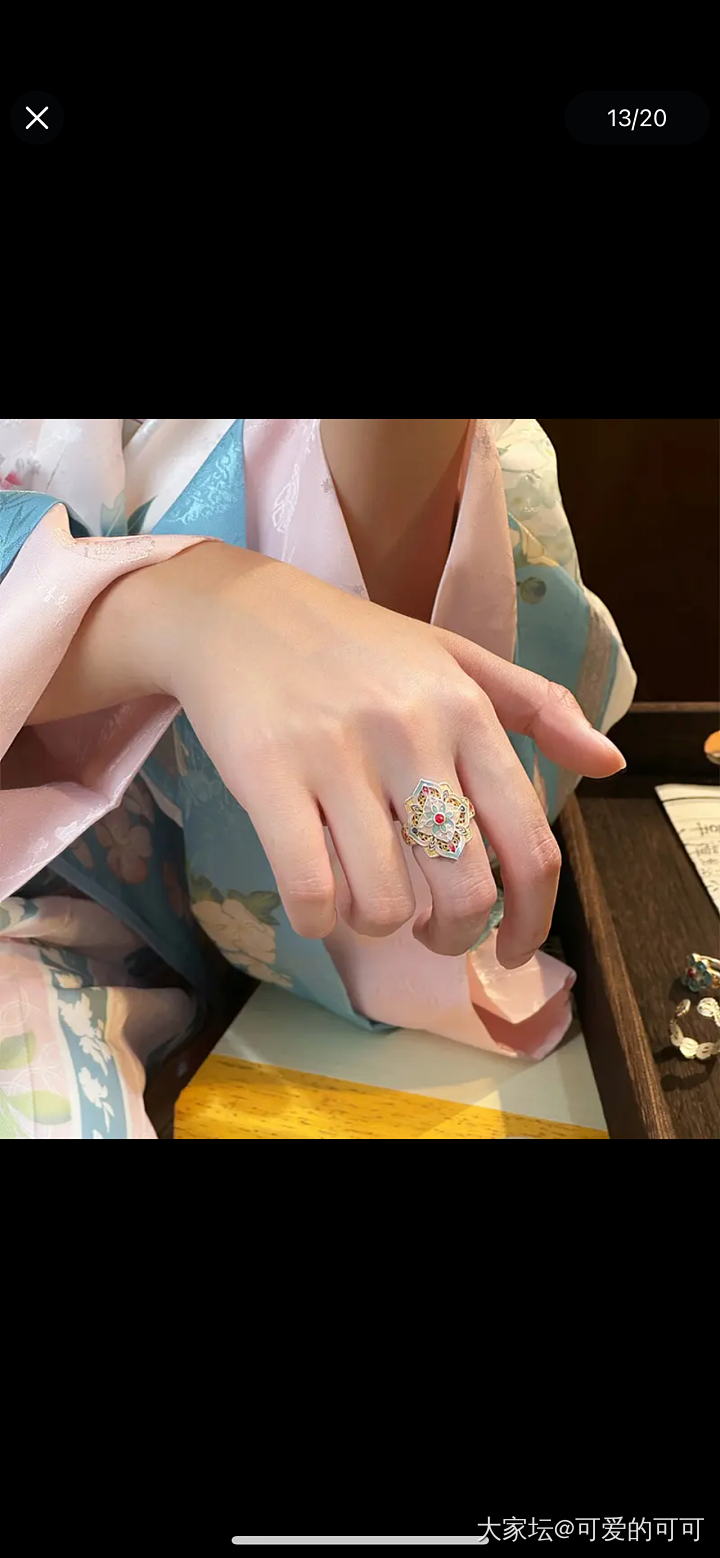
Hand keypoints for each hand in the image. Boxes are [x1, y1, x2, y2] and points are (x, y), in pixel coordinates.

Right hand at [156, 542, 623, 967]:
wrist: (234, 611)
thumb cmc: (352, 644)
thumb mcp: (454, 658)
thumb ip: (539, 707)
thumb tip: (611, 762)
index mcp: (466, 710)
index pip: (528, 844)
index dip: (532, 919)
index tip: (513, 950)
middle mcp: (412, 732)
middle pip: (464, 891)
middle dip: (453, 936)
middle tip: (431, 930)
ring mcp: (338, 755)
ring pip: (386, 903)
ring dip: (378, 925)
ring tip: (365, 899)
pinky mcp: (268, 777)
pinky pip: (312, 891)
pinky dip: (319, 919)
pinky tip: (317, 901)